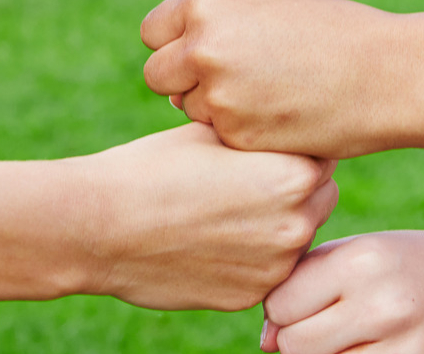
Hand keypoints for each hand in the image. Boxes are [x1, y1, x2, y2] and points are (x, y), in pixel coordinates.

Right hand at [78, 123, 338, 310]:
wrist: (99, 226)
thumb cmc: (153, 166)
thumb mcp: (211, 130)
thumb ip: (260, 131)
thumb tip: (281, 125)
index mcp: (293, 174)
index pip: (323, 153)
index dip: (294, 145)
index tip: (266, 144)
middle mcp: (296, 225)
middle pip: (319, 196)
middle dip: (294, 185)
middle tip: (246, 176)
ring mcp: (274, 267)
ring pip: (296, 235)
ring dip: (276, 222)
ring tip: (224, 207)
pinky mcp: (249, 297)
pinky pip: (267, 270)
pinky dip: (250, 256)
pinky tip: (210, 238)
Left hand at [141, 0, 406, 157]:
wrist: (390, 74)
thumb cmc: (334, 34)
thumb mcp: (268, 5)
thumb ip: (218, 22)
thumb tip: (172, 56)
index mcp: (209, 3)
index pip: (154, 30)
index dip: (177, 43)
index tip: (203, 51)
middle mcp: (203, 46)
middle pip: (158, 73)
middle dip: (183, 79)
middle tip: (227, 81)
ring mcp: (218, 94)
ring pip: (186, 107)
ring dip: (213, 106)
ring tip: (266, 95)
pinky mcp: (238, 135)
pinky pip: (217, 136)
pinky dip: (240, 132)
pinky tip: (279, 117)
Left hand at [260, 231, 423, 353]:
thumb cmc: (415, 264)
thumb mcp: (365, 250)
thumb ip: (308, 280)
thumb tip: (265, 341)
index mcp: (362, 260)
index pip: (280, 304)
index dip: (280, 309)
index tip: (302, 305)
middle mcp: (382, 303)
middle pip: (295, 344)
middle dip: (296, 340)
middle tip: (323, 327)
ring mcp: (406, 346)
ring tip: (350, 336)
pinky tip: (369, 348)